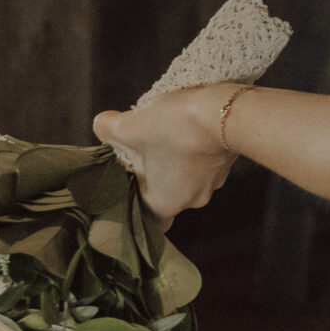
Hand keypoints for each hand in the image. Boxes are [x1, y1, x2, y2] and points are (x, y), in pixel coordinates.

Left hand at [93, 88, 237, 222]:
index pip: (145, 218)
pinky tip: (189, 126)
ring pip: (185, 175)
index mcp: (164, 203)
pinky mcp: (225, 162)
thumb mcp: (130, 126)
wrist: (228, 112)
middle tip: (141, 146)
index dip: (133, 200)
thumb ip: (107, 129)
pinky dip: (194, 147)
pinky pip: (203, 161)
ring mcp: (213, 182)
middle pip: (163, 191)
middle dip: (152, 170)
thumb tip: (101, 124)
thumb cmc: (175, 128)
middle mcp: (190, 201)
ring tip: (167, 130)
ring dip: (174, 157)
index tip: (127, 178)